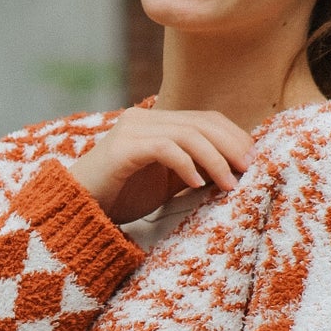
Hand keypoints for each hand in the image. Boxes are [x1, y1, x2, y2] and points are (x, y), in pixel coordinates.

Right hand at [70, 106, 256, 222]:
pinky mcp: (122, 148)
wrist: (76, 212)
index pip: (205, 119)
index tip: (253, 162)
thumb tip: (235, 171)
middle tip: (250, 170)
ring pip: (188, 134)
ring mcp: (131, 130)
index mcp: (155, 122)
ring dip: (215, 159)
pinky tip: (198, 185)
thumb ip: (195, 171)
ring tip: (230, 184)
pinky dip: (187, 165)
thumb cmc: (120, 199)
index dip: (234, 136)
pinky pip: (165, 148)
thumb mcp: (166, 183)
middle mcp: (143, 118)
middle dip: (232, 146)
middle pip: (201, 122)